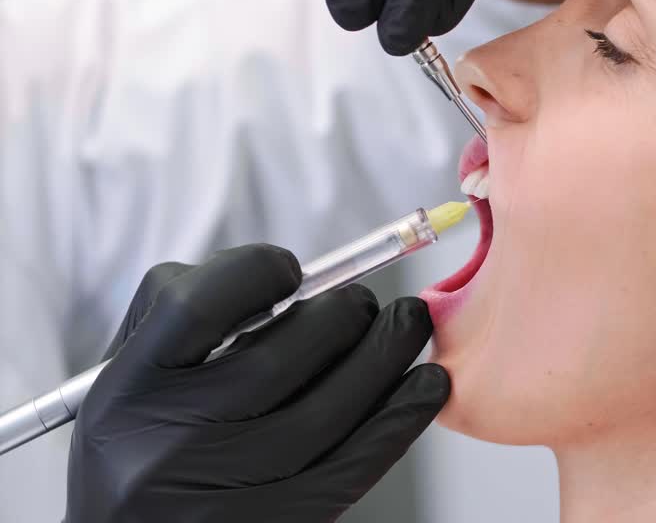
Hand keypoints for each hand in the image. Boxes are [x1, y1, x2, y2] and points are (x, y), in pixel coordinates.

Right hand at [66, 245, 448, 522]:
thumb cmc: (145, 440)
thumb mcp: (132, 375)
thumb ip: (190, 312)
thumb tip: (288, 276)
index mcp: (124, 390)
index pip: (193, 306)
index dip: (255, 272)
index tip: (290, 267)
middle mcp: (166, 443)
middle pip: (277, 358)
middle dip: (342, 314)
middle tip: (367, 303)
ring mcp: (221, 492)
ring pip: (326, 410)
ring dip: (385, 356)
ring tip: (408, 326)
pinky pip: (352, 465)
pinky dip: (400, 418)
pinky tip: (427, 386)